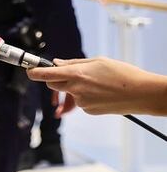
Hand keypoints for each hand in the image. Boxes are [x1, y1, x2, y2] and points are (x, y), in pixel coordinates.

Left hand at [28, 57, 166, 115]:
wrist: (142, 93)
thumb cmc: (123, 73)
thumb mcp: (98, 61)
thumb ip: (74, 63)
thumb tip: (57, 63)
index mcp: (76, 74)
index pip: (46, 75)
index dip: (34, 72)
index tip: (29, 70)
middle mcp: (76, 89)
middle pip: (53, 85)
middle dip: (55, 79)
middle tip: (66, 73)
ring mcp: (82, 102)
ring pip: (69, 94)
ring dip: (74, 89)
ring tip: (96, 83)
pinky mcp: (89, 111)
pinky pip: (80, 102)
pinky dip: (85, 97)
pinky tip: (101, 93)